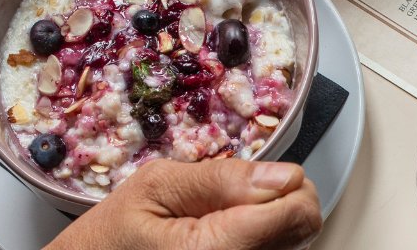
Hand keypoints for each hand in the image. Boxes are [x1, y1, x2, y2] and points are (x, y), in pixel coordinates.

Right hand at [44, 159, 320, 249]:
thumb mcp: (155, 187)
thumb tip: (282, 174)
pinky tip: (228, 237)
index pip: (299, 212)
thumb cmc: (110, 237)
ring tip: (223, 220)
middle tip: (236, 197)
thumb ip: (223, 179)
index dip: (286, 184)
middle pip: (305, 228)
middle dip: (282, 201)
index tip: (258, 179)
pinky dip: (260, 240)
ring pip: (295, 243)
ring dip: (272, 223)